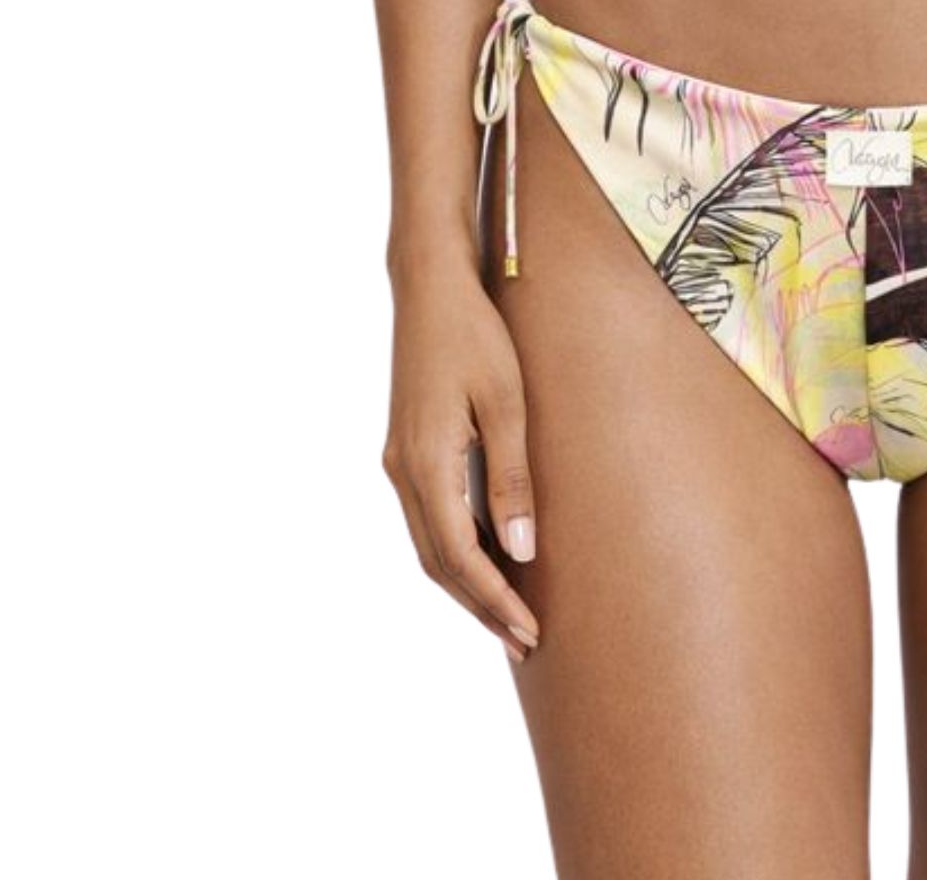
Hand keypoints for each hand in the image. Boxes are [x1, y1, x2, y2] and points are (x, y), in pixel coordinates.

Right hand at [382, 260, 542, 666]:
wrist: (428, 284)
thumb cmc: (475, 333)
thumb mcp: (506, 401)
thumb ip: (512, 477)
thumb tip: (521, 552)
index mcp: (426, 462)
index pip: (458, 557)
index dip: (493, 600)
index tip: (528, 632)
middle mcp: (402, 470)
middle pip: (437, 564)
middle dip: (480, 607)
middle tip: (524, 642)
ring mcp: (398, 461)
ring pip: (429, 545)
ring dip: (466, 584)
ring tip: (509, 614)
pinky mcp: (406, 448)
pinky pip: (428, 517)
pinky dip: (455, 550)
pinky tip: (488, 557)